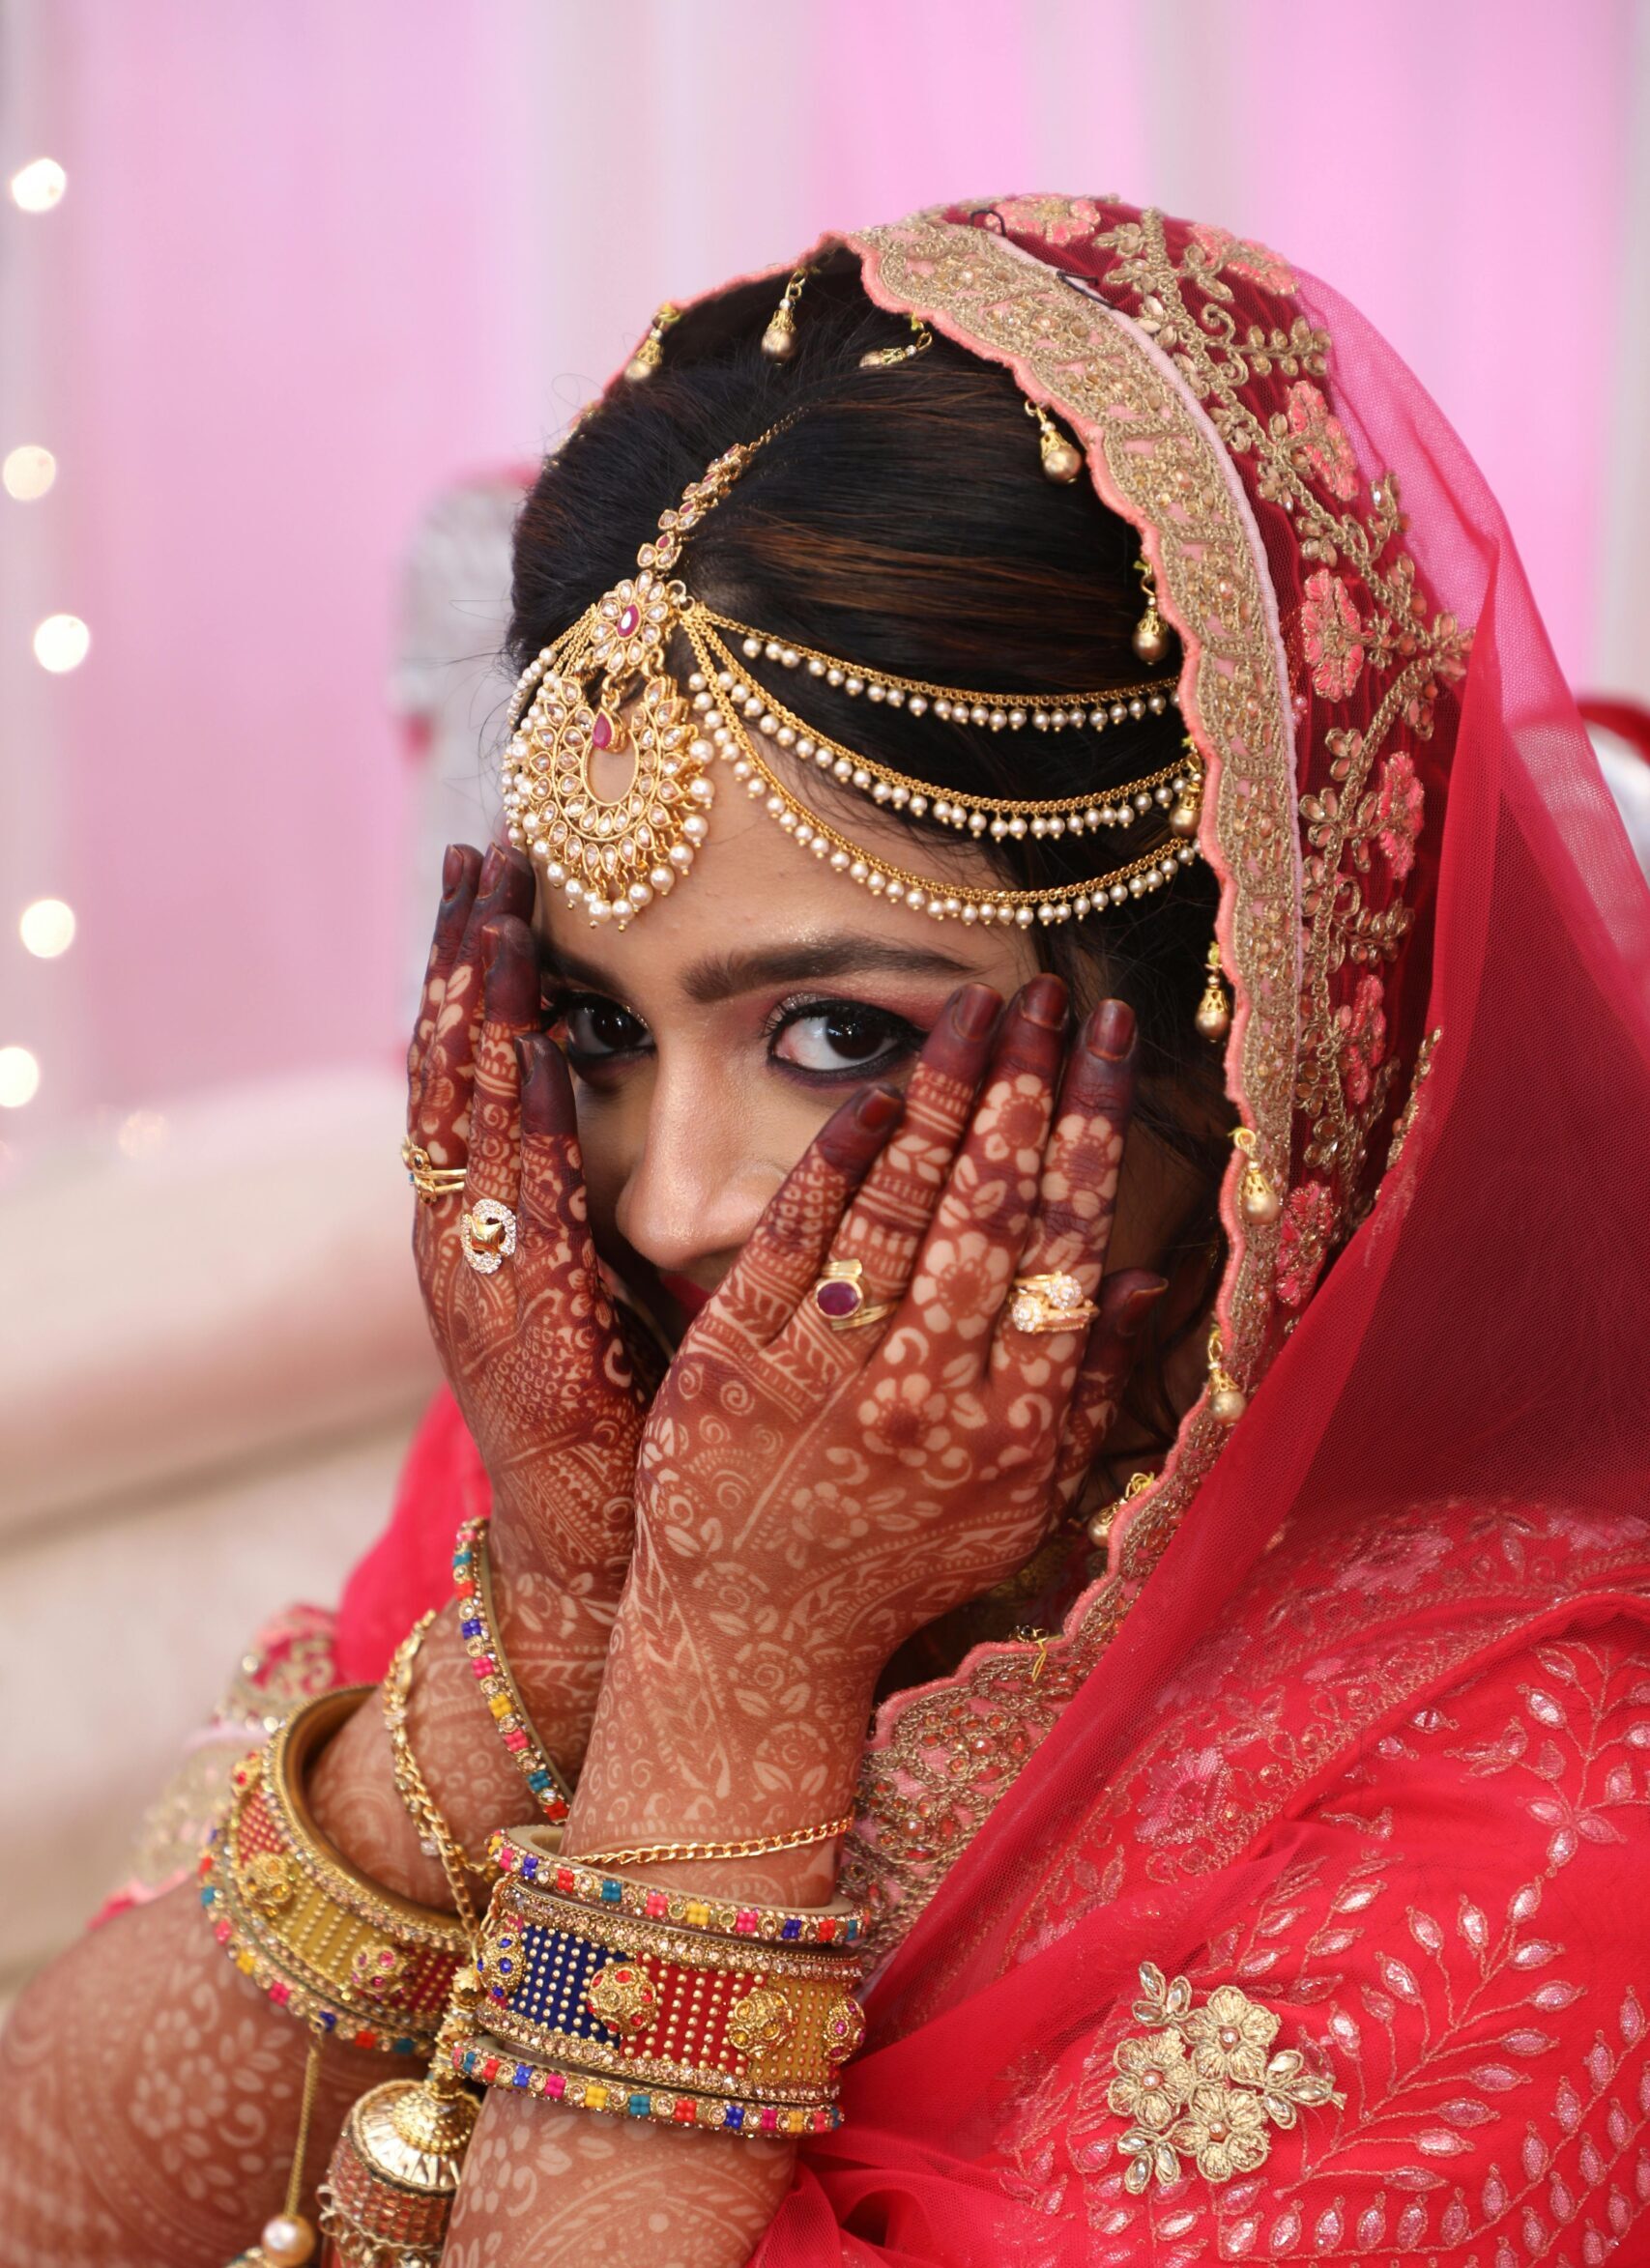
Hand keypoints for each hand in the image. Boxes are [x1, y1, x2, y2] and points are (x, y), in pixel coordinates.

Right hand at [408, 843, 652, 1590]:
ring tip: (498, 913)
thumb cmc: (614, 1412)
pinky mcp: (529, 1337)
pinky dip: (529, 1126)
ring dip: (484, 1015)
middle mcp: (457, 1244)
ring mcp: (480, 1290)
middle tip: (483, 850)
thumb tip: (613, 1076)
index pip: (459, 1072)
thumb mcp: (592, 1276)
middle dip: (462, 960)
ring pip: (469, 1127)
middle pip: (446, 1073)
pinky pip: (523, 1211)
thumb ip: (584, 1187)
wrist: (591, 1556)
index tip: (485, 875)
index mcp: (473, 1225)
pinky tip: (543, 1050)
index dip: (466, 972)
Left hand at [570, 976, 1157, 1856]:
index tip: (1109, 1043)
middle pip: (990, 1216)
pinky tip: (874, 1093)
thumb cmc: (895, 1567)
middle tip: (1052, 992)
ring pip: (899, 1215)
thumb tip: (1156, 1275)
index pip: (1062, 1249)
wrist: (751, 1644)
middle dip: (1026, 1091)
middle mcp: (927, 1395)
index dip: (1090, 1136)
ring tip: (976, 1009)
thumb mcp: (1022, 1506)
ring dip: (943, 1101)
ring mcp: (826, 1376)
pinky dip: (833, 1166)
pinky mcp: (733, 1361)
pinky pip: (792, 1243)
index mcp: (1011, 1426)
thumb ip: (1093, 1394)